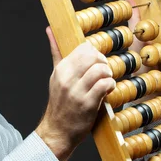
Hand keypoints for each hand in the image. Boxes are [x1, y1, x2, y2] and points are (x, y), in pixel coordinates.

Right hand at [35, 26, 115, 160]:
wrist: (57, 131)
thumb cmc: (60, 103)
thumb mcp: (55, 76)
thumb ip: (56, 53)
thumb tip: (50, 30)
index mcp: (60, 69)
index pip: (84, 49)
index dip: (95, 54)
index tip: (96, 64)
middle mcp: (66, 78)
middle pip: (93, 56)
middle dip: (103, 62)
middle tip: (103, 72)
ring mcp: (76, 91)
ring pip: (100, 70)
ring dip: (108, 75)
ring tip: (106, 82)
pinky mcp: (87, 104)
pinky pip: (105, 85)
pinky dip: (111, 86)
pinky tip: (107, 91)